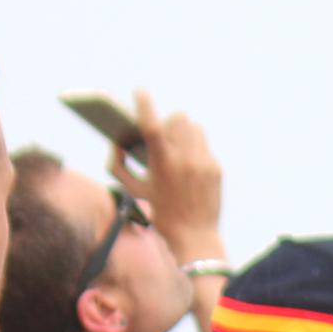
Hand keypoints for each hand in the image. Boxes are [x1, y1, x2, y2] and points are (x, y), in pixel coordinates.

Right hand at [121, 91, 225, 258]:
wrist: (193, 239)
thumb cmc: (158, 216)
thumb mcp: (133, 192)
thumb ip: (118, 165)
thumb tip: (116, 141)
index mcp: (162, 164)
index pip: (152, 127)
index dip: (144, 106)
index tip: (139, 92)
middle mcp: (185, 160)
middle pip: (177, 119)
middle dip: (167, 123)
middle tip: (161, 134)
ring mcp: (204, 163)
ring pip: (194, 127)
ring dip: (183, 132)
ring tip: (176, 146)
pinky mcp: (216, 168)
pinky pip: (203, 146)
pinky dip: (193, 150)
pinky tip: (187, 166)